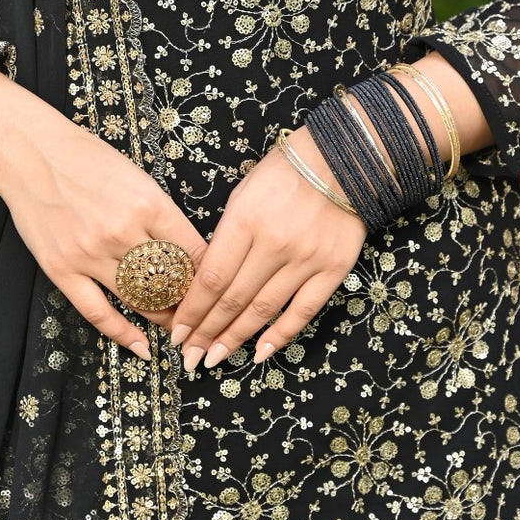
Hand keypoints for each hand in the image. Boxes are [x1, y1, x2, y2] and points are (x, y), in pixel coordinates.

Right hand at [0, 65, 206, 359]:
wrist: (29, 150)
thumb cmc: (85, 156)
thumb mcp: (137, 176)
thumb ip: (160, 213)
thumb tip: (186, 250)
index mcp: (149, 203)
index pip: (194, 252)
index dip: (211, 275)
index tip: (219, 286)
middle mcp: (123, 232)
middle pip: (171, 282)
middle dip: (190, 302)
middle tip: (201, 313)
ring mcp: (91, 254)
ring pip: (140, 301)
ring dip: (163, 318)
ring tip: (177, 326)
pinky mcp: (63, 269)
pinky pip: (98, 313)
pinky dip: (123, 334)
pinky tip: (142, 347)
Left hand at [169, 125, 366, 370]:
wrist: (342, 161)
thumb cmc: (284, 172)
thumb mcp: (243, 194)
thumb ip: (227, 236)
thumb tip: (208, 279)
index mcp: (244, 221)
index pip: (212, 278)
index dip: (192, 310)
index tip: (177, 332)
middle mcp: (273, 244)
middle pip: (233, 300)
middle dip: (206, 332)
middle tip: (190, 356)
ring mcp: (305, 259)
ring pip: (263, 310)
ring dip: (236, 339)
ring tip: (215, 358)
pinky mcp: (332, 269)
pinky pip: (303, 311)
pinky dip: (281, 335)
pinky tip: (261, 353)